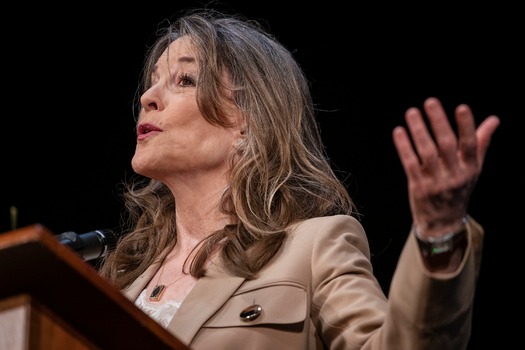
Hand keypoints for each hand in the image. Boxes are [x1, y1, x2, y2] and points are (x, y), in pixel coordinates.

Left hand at [392, 97, 499, 236]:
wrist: (444, 223)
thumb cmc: (459, 188)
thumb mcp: (473, 169)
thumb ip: (481, 143)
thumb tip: (494, 119)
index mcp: (470, 168)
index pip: (470, 144)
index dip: (467, 126)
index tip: (461, 107)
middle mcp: (455, 175)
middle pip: (447, 145)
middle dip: (439, 123)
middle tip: (430, 102)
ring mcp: (436, 182)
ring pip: (427, 153)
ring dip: (418, 131)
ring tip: (412, 112)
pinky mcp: (419, 187)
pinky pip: (411, 164)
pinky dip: (404, 147)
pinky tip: (399, 131)